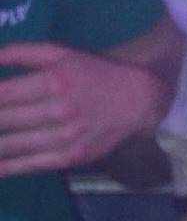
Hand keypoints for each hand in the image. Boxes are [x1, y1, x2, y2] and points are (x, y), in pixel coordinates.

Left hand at [0, 42, 168, 177]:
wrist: (138, 101)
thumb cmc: (94, 72)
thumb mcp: (61, 52)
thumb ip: (21, 52)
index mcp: (53, 80)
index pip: (3, 93)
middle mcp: (58, 110)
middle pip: (4, 120)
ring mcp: (64, 137)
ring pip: (13, 145)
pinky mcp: (70, 157)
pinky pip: (31, 165)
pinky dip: (7, 168)